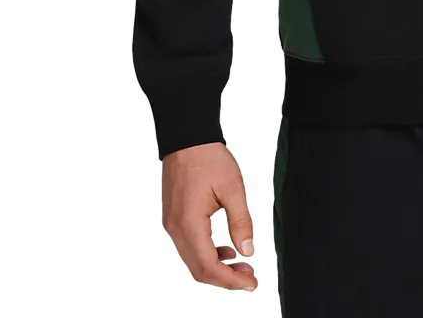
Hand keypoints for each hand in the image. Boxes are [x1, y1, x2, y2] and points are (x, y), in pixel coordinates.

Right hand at [161, 141, 258, 291]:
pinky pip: (190, 246)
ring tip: (242, 264)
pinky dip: (208, 253)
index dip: (230, 280)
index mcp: (189, 224)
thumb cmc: (207, 158)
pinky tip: (226, 249)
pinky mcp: (175, 219)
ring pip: (193, 260)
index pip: (208, 266)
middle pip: (198, 269)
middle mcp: (176, 229)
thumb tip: (247, 251)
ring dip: (217, 266)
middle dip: (225, 277)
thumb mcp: (232, 188)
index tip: (250, 283)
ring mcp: (173, 225)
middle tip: (249, 276)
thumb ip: (241, 221)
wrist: (187, 139)